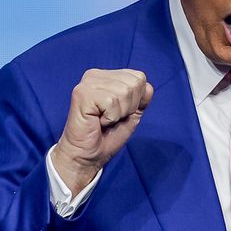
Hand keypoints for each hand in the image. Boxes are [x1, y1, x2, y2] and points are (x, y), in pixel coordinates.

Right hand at [51, 68, 152, 192]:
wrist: (88, 155)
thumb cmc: (107, 135)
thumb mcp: (132, 113)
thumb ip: (142, 97)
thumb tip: (148, 87)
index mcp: (107, 76)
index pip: (139, 78)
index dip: (136, 101)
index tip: (119, 113)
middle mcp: (95, 75)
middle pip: (134, 84)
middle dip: (128, 107)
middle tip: (110, 118)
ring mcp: (87, 83)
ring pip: (124, 92)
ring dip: (118, 114)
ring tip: (103, 120)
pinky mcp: (82, 94)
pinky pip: (111, 102)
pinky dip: (110, 117)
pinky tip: (97, 121)